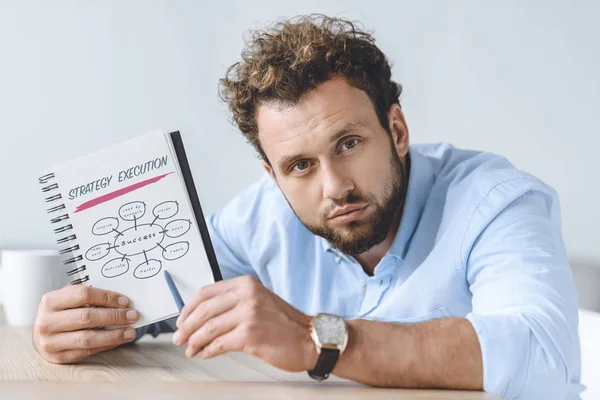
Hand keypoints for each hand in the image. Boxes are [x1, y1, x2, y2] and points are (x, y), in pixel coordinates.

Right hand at [33, 285, 139, 363]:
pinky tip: (118, 340)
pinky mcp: (58, 357)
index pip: (83, 295)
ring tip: (130, 332)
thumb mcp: (69, 298)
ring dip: (113, 335)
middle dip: (114, 316)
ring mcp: (50, 342)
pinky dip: (106, 345)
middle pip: (87, 317)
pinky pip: (86, 351)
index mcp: (50, 301)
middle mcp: (46, 321)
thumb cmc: (61, 311)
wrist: (40, 332)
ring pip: (87, 338)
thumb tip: (121, 301)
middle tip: (133, 315)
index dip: (107, 297)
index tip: (125, 301)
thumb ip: (89, 296)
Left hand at [173, 275, 316, 371]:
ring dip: (195, 341)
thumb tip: (200, 317)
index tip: (182, 320)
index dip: (188, 308)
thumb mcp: (258, 301)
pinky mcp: (250, 335)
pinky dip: (208, 351)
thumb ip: (232, 303)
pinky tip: (205, 354)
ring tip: (191, 349)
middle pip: (204, 310)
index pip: (206, 293)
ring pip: (208, 328)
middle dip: (187, 327)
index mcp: (245, 284)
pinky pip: (219, 344)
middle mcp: (246, 295)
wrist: (309, 338)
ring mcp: (249, 314)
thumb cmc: (284, 324)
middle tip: (179, 338)